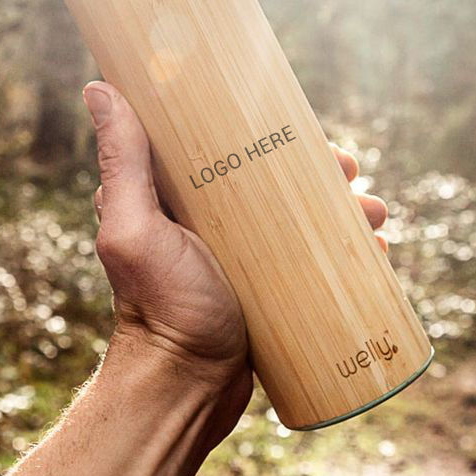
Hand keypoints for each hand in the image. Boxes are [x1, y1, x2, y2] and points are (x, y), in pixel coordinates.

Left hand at [83, 81, 387, 433]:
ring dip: (344, 209)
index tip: (307, 127)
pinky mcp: (269, 287)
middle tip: (352, 174)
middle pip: (277, 179)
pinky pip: (313, 258)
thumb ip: (122, 165)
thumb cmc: (158, 307)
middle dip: (321, 171)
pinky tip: (375, 251)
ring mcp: (245, 255)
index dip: (271, 129)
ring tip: (376, 216)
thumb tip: (99, 88)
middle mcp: (213, 220)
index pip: (230, 145)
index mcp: (181, 196)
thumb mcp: (134, 230)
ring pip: (303, 217)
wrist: (183, 387)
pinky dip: (345, 251)